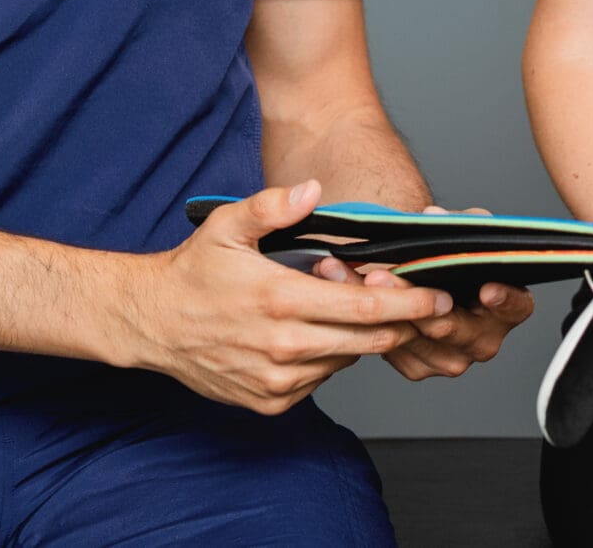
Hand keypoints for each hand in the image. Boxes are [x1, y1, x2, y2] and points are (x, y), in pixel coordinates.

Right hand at [129, 180, 452, 413]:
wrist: (151, 324)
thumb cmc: (194, 271)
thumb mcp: (227, 225)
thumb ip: (274, 206)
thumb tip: (314, 190)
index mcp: (281, 300)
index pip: (366, 307)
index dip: (411, 303)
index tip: (441, 296)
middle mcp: (284, 347)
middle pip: (370, 339)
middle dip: (403, 322)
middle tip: (423, 303)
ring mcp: (278, 381)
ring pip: (348, 358)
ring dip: (362, 336)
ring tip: (350, 305)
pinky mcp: (271, 402)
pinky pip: (322, 378)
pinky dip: (331, 355)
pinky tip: (316, 331)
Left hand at [319, 209, 534, 379]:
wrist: (427, 279)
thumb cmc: (453, 256)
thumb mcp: (463, 233)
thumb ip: (460, 222)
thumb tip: (434, 216)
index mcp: (509, 308)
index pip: (516, 306)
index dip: (504, 299)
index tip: (487, 289)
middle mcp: (483, 340)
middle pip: (450, 324)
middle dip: (412, 298)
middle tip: (383, 276)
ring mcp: (451, 359)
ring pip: (414, 337)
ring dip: (380, 306)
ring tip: (356, 277)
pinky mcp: (418, 366)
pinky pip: (392, 347)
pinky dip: (368, 319)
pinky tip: (348, 291)